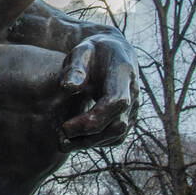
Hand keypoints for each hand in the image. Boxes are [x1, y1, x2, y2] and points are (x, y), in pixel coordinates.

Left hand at [58, 33, 137, 151]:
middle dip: (89, 137)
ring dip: (91, 143)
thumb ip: (75, 68)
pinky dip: (97, 142)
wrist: (113, 51)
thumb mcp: (81, 51)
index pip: (117, 102)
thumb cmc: (93, 51)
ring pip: (118, 135)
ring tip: (64, 143)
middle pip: (118, 124)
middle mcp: (133, 93)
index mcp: (122, 74)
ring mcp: (134, 107)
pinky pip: (116, 137)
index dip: (94, 118)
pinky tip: (76, 139)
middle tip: (61, 138)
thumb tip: (68, 87)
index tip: (66, 126)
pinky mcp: (129, 117)